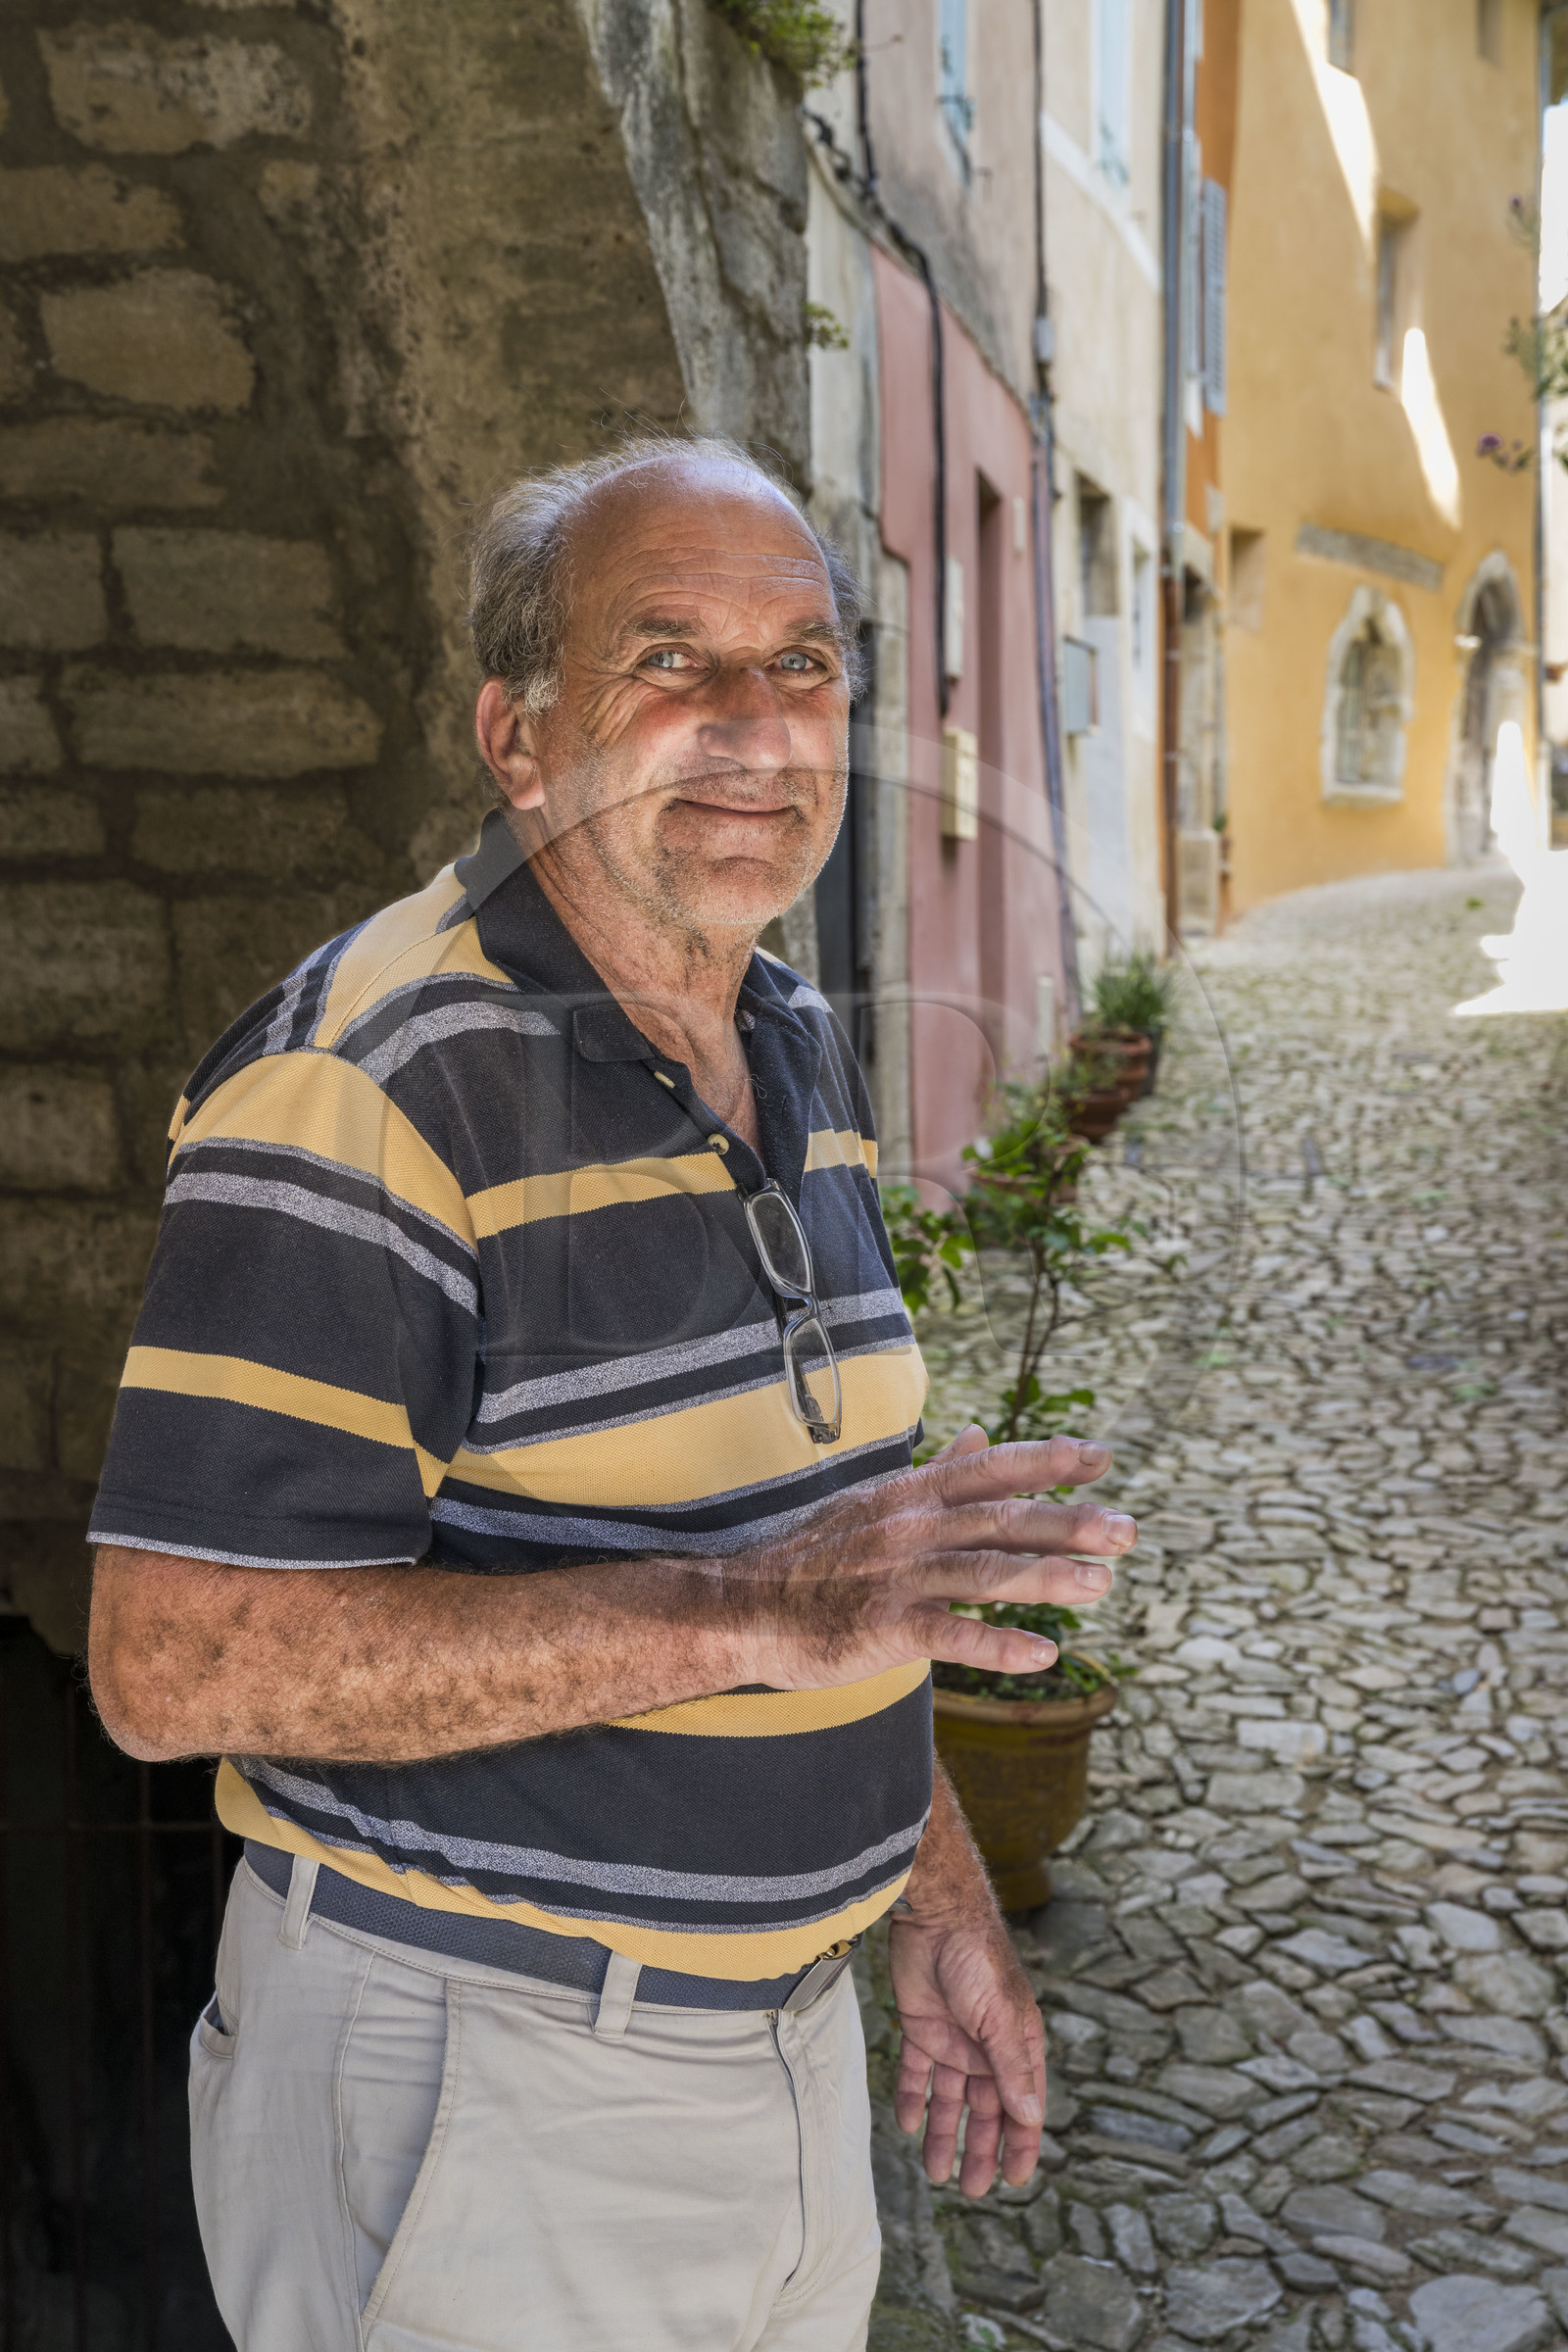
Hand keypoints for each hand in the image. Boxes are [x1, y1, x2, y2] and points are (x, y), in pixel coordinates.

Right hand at [739, 1423, 1132, 1689]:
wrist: (742, 1605)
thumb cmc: (815, 1555)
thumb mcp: (874, 1501)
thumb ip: (937, 1472)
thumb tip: (982, 1433)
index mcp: (910, 1495)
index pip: (988, 1468)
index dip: (1046, 1460)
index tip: (1101, 1458)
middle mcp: (909, 1529)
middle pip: (1000, 1519)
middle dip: (1068, 1522)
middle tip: (1128, 1530)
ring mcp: (897, 1578)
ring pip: (983, 1573)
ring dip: (1047, 1578)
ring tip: (1101, 1585)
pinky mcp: (883, 1628)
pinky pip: (949, 1636)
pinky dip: (997, 1645)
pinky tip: (1042, 1654)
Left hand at [889, 1765, 1047, 2195]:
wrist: (933, 1915)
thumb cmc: (978, 1957)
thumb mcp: (999, 2018)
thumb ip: (1011, 2069)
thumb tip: (1031, 2117)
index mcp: (1017, 2044)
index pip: (1023, 2104)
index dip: (1021, 2142)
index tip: (1014, 2180)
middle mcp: (986, 2046)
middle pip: (985, 2109)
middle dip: (980, 2149)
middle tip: (972, 2190)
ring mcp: (953, 2037)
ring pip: (949, 2098)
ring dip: (943, 2132)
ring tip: (936, 2172)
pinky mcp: (920, 2027)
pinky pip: (916, 2072)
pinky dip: (912, 2098)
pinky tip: (907, 2124)